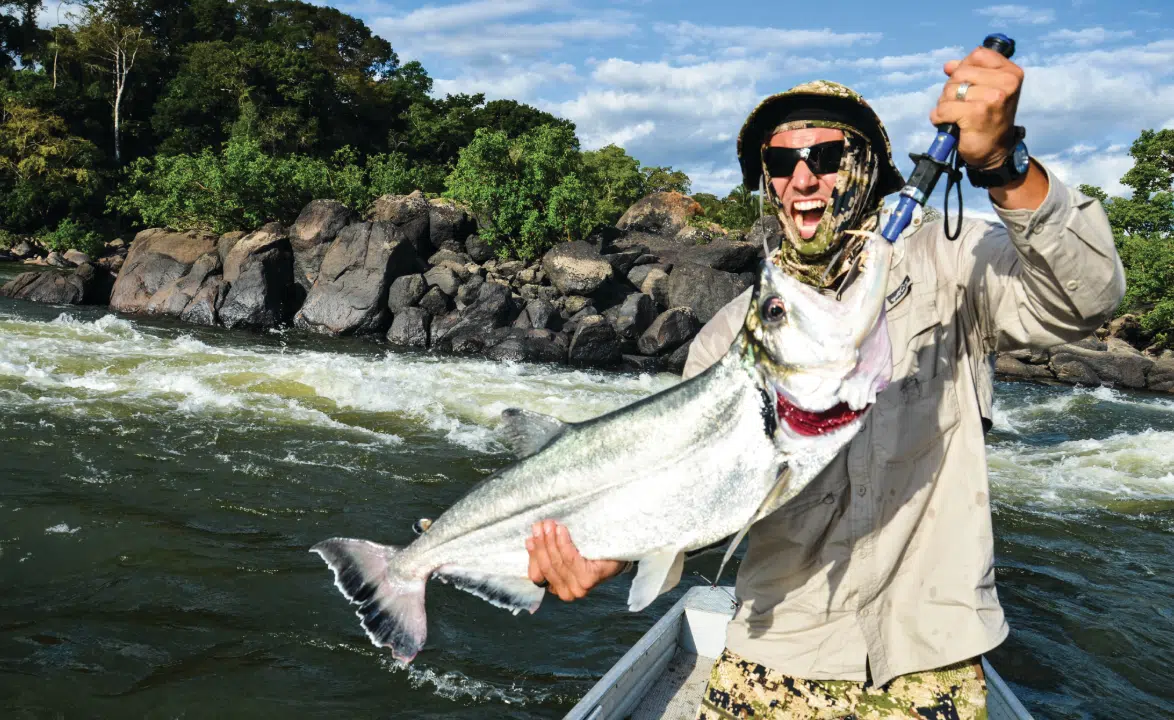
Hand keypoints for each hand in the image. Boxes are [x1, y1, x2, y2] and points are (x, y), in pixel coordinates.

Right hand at [525, 520, 626, 601]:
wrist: (618, 550)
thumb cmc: (588, 550)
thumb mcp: (563, 552)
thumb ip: (546, 551)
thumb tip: (529, 542)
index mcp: (557, 588)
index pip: (536, 574)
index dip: (534, 554)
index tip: (531, 536)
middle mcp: (567, 593)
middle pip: (546, 566)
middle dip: (541, 544)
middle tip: (539, 525)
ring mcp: (578, 588)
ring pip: (556, 562)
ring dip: (550, 541)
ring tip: (549, 524)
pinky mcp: (588, 579)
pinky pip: (569, 559)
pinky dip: (563, 544)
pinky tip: (562, 530)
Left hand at [930, 46, 1024, 168]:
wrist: (994, 151)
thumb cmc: (989, 119)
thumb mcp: (985, 90)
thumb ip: (969, 73)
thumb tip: (949, 65)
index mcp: (1011, 72)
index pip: (977, 54)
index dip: (964, 68)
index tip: (968, 85)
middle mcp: (1006, 83)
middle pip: (960, 73)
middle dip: (952, 89)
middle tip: (960, 105)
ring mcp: (993, 98)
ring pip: (950, 90)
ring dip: (945, 104)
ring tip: (957, 115)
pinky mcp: (977, 113)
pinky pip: (944, 108)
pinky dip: (940, 117)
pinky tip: (949, 123)